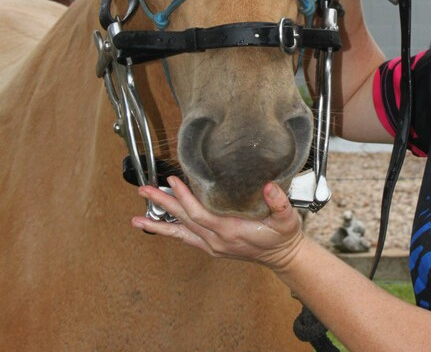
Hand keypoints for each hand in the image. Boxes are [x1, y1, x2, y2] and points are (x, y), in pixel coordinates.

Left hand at [131, 177, 304, 270]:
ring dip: (158, 223)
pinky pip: (186, 238)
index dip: (184, 198)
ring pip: (180, 232)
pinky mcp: (211, 247)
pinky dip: (170, 232)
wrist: (283, 257)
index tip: (173, 181)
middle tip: (144, 190)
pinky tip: (157, 226)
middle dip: (162, 204)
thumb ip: (279, 203)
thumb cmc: (283, 236)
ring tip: (136, 219)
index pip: (199, 213)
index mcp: (230, 231)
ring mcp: (212, 245)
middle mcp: (216, 240)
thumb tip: (270, 186)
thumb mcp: (287, 219)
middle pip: (183, 220)